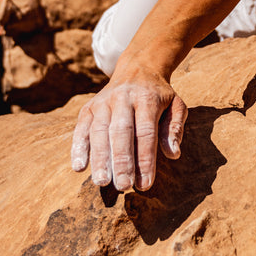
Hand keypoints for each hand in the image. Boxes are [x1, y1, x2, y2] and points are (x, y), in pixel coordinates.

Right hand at [70, 73, 187, 190]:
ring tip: (102, 182)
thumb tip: (173, 154)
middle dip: (122, 161)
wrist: (138, 69)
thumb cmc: (160, 95)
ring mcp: (103, 102)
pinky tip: (79, 167)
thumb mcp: (176, 106)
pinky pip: (82, 128)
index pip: (146, 132)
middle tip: (123, 186)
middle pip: (121, 132)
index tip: (145, 184)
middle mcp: (123, 98)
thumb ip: (175, 129)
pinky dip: (79, 148)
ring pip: (99, 131)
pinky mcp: (88, 107)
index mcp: (147, 98)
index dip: (145, 159)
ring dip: (99, 158)